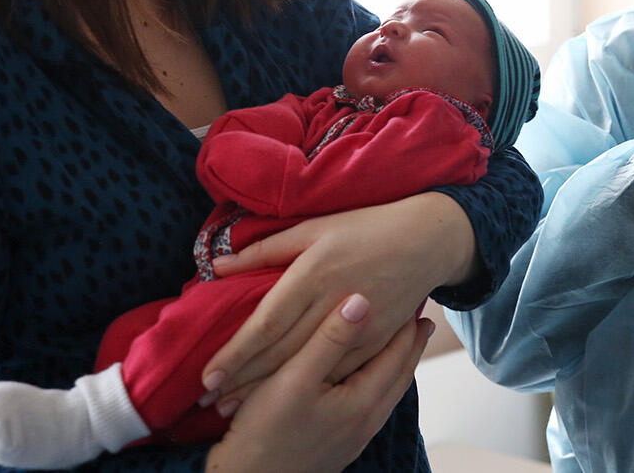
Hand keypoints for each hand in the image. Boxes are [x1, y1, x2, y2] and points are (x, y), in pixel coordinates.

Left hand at [200, 193, 475, 407]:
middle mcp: (332, 304)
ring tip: (235, 407)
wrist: (426, 239)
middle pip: (281, 352)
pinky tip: (286, 396)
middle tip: (209, 401)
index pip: (266, 324)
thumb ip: (266, 248)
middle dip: (242, 379)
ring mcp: (358, 326)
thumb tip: (219, 264)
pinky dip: (309, 385)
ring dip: (269, 389)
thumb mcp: (315, 228)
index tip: (207, 375)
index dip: (234, 352)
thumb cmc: (366, 227)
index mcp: (313, 274)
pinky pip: (338, 369)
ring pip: (307, 366)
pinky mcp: (377, 339)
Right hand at [205, 294, 433, 472]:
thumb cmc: (264, 430)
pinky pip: (372, 407)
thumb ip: (330, 339)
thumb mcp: (295, 377)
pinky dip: (380, 384)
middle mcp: (366, 424)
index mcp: (362, 403)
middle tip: (421, 323)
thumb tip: (362, 301)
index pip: (396, 358)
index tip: (417, 304)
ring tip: (401, 348)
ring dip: (397, 367)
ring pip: (387, 395)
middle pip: (399, 378)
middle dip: (411, 348)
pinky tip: (367, 381)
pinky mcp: (338, 448)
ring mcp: (354, 439)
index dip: (407, 330)